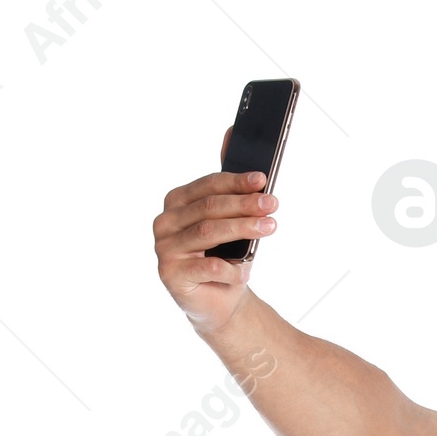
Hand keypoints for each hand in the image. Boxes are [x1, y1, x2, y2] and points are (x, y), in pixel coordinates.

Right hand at [153, 134, 276, 334]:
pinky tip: (246, 270)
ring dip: (243, 230)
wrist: (219, 302)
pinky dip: (231, 268)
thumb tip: (230, 132)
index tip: (263, 180)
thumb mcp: (230, 218)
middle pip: (209, 208)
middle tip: (272, 204)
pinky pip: (207, 267)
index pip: (207, 186)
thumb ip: (228, 182)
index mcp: (176, 202)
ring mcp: (164, 249)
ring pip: (208, 233)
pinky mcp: (170, 275)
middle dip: (244, 205)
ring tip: (270, 227)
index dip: (236, 182)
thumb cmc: (225, 256)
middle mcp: (165, 223)